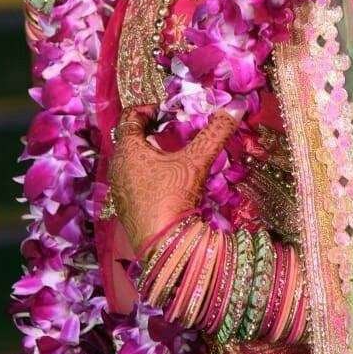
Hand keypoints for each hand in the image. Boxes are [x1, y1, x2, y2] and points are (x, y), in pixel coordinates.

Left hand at [108, 105, 238, 252]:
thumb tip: (235, 108)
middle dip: (152, 130)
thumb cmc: (173, 198)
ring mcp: (119, 188)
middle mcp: (117, 166)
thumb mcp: (196, 162)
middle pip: (130, 137)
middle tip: (175, 130)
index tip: (169, 111)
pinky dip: (148, 171)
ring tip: (174, 154)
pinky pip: (133, 177)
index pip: (130, 116)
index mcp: (127, 150)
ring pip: (132, 159)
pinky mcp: (125, 206)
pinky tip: (169, 180)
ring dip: (151, 152)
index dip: (150, 108)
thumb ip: (215, 133)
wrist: (164, 245)